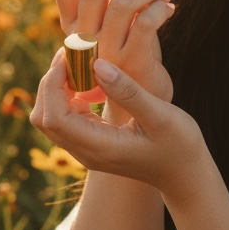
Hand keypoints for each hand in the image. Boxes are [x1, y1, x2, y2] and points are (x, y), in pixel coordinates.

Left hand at [30, 52, 205, 204]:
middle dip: (50, 83)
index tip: (70, 57)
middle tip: (72, 55)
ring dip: (57, 88)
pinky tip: (89, 79)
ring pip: (50, 118)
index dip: (53, 84)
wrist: (184, 174)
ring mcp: (86, 150)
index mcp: (100, 147)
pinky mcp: (91, 144)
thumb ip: (127, 91)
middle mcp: (86, 152)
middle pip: (44, 118)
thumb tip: (96, 64)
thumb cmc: (179, 145)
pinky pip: (65, 118)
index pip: (54, 118)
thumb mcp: (160, 116)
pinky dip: (68, 95)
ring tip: (80, 63)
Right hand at [51, 0, 174, 120]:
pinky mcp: (132, 64)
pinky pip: (147, 22)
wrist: (139, 111)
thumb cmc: (128, 60)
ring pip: (123, 2)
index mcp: (72, 26)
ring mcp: (106, 53)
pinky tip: (170, 9)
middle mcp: (83, 40)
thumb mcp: (114, 26)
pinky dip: (161, 8)